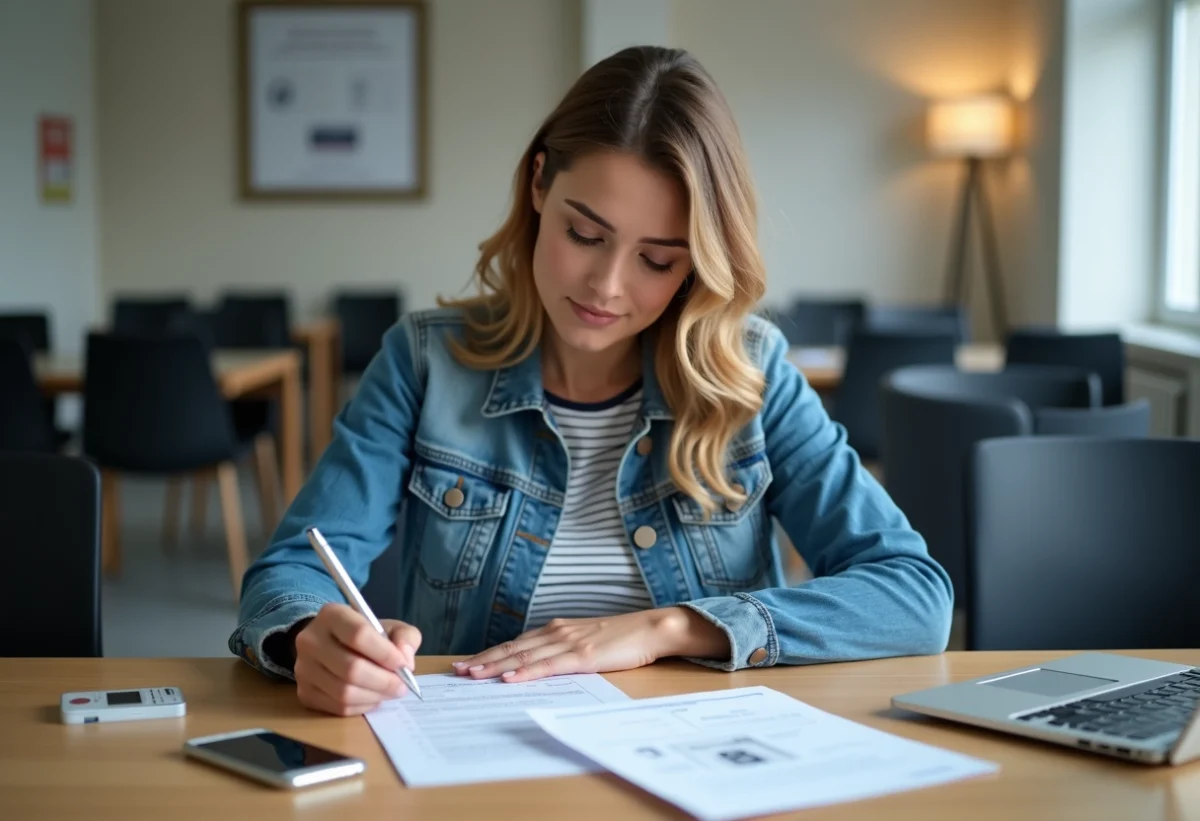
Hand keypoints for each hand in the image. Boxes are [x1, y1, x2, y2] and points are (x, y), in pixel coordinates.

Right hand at [292, 603, 421, 715]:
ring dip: (374, 696)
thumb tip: (405, 661)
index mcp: (332, 615)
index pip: (358, 635)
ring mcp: (303, 668)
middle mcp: (310, 640)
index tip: (403, 665)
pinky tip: (372, 698)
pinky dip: (362, 707)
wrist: (331, 645)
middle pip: (351, 668)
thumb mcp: (390, 627)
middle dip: (383, 681)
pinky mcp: (304, 693)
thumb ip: (405, 637)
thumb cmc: (366, 635)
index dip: (385, 653)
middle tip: (402, 686)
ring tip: (390, 692)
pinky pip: (338, 708)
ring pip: (344, 692)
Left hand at [451, 607, 728, 682]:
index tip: (467, 663)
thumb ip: (563, 652)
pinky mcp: (583, 655)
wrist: (651, 629)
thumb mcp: (587, 643)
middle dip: (483, 660)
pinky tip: (509, 677)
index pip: (516, 644)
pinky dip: (525, 672)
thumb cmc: (622, 639)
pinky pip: (548, 666)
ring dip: (496, 665)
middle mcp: (557, 632)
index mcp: (558, 630)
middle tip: (457, 670)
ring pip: (524, 656)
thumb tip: (541, 667)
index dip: (490, 653)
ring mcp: (569, 643)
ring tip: (473, 674)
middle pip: (513, 648)